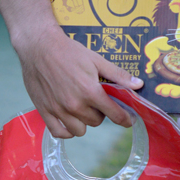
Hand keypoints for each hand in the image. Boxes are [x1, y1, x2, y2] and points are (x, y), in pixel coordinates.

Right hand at [16, 24, 142, 138]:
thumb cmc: (70, 52)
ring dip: (85, 122)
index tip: (129, 121)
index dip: (125, 119)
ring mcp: (58, 110)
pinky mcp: (44, 111)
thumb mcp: (97, 60)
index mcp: (90, 91)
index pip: (114, 114)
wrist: (40, 47)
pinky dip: (67, 131)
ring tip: (83, 108)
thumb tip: (139, 84)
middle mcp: (74, 104)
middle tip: (97, 101)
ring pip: (79, 130)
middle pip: (96, 122)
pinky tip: (70, 120)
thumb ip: (118, 75)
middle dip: (101, 113)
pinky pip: (59, 133)